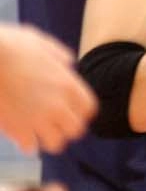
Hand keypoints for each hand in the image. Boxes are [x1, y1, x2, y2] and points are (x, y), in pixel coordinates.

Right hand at [0, 24, 95, 154]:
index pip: (89, 108)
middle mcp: (57, 104)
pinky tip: (21, 134)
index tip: (73, 111)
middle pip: (76, 129)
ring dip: (49, 139)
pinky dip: (27, 144)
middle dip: (67, 128)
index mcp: (67, 83)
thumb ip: (59, 55)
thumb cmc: (11, 46)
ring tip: (40, 131)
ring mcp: (37, 118)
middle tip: (57, 124)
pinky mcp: (16, 129)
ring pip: (55, 143)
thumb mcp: (42, 43)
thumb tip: (68, 63)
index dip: (82, 111)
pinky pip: (30, 147)